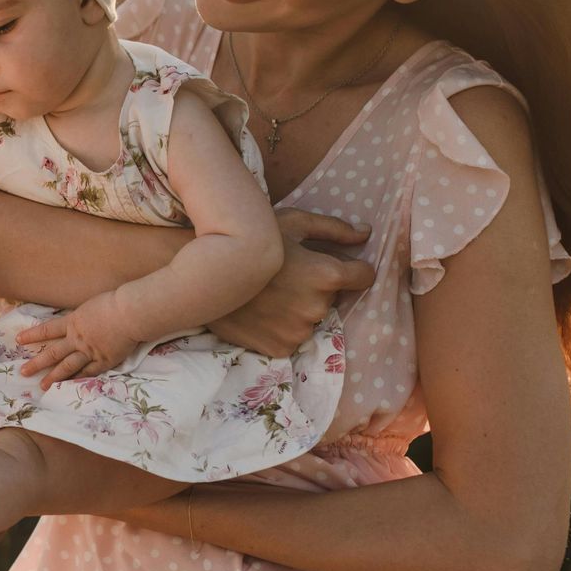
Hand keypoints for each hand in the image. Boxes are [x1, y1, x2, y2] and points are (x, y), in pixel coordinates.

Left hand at [15, 291, 140, 388]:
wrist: (130, 313)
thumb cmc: (114, 303)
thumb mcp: (91, 305)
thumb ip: (82, 316)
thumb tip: (77, 320)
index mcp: (73, 322)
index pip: (47, 330)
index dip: (32, 335)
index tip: (18, 340)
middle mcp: (77, 339)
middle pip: (53, 353)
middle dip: (37, 363)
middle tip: (23, 372)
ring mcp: (90, 352)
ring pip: (68, 367)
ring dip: (54, 377)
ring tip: (42, 386)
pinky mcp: (104, 361)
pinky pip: (88, 373)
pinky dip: (78, 380)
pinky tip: (69, 386)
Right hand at [208, 209, 374, 355]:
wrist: (204, 273)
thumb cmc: (250, 239)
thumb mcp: (292, 222)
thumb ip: (334, 228)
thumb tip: (366, 235)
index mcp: (327, 275)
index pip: (364, 276)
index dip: (352, 268)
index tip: (335, 265)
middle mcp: (318, 307)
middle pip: (334, 297)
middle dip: (318, 287)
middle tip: (288, 276)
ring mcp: (299, 331)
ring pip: (312, 318)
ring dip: (300, 308)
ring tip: (272, 294)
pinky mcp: (280, 348)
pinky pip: (293, 337)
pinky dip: (282, 327)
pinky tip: (263, 311)